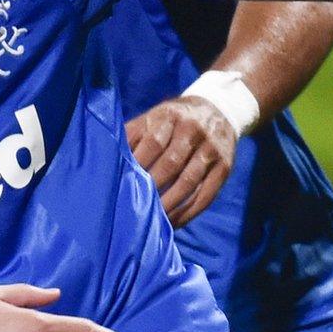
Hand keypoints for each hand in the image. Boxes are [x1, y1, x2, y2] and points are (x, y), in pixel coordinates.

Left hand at [126, 96, 236, 225]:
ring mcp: (211, 149)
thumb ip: (133, 134)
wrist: (219, 108)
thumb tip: (107, 159)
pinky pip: (207, 195)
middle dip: (152, 187)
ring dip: (169, 204)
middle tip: (134, 207)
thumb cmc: (174, 120)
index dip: (139, 164)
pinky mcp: (225, 167)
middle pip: (171, 163)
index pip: (153, 142)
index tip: (123, 184)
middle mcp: (193, 130)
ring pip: (189, 181)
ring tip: (152, 220)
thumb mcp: (155, 116)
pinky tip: (174, 223)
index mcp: (170, 116)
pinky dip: (189, 213)